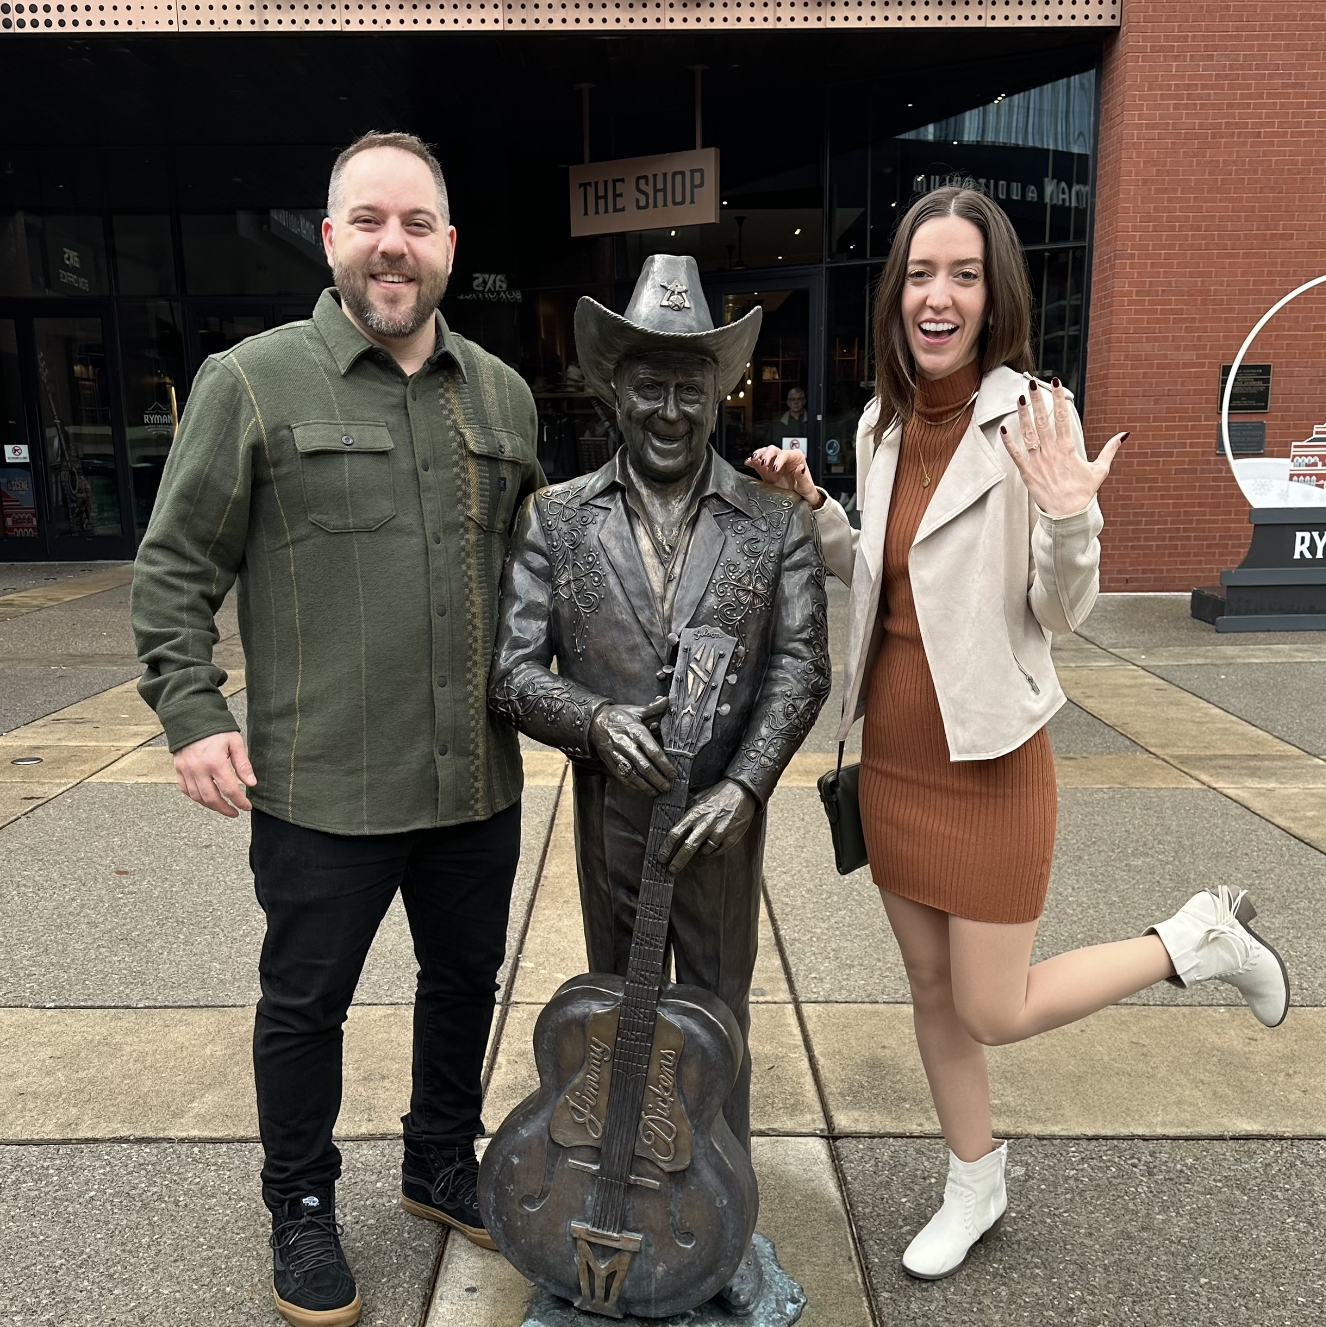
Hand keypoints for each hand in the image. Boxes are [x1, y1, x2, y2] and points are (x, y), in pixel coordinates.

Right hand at [173, 731, 256, 817]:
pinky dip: (196, 797)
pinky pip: (186, 790)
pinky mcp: (178, 770)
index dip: (239, 801)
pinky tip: (206, 798)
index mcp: (215, 762)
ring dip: (211, 806)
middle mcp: (198, 769)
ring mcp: (186, 770)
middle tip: (235, 813)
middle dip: (225, 809)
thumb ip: (243, 764)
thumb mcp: (235, 742)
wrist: (191, 718)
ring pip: (197, 797)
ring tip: (222, 807)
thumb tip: (251, 783)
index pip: (229, 789)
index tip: (247, 807)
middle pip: (211, 798)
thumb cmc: (216, 729)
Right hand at [590, 696, 677, 795]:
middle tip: (667, 786)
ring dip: (645, 785)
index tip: (673, 773)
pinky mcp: (610, 761)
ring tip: (656, 791)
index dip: (664, 764)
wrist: (594, 721)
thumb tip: (666, 701)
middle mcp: (626, 744)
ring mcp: (617, 754)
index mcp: (635, 731)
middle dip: (657, 778)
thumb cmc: (618, 716)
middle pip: (644, 766)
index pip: (653, 751)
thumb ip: (653, 709)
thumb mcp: (636, 710)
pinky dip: (632, 785)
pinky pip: (621, 776)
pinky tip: (641, 789)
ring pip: (632, 774)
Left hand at [660, 779, 756, 874]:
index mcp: (695, 813)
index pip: (676, 833)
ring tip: (694, 854)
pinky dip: (709, 853)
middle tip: (672, 869)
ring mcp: (719, 832)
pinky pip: (717, 852)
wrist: (742, 792)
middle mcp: (706, 824)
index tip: (662, 857)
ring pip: (703, 852)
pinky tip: (706, 851)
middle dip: (678, 861)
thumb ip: (687, 812)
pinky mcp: (731, 838)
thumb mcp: (698, 798)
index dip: (666, 848)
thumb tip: (674, 823)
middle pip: (688, 847)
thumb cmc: (718, 795)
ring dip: (696, 855)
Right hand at [745, 446, 823, 509]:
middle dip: (767, 455)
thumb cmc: (806, 491)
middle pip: (773, 450)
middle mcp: (785, 459)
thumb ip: (802, 477)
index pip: (785, 454)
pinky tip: (748, 462)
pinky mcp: (767, 472)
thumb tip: (800, 468)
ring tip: (754, 459)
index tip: (775, 469)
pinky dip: (752, 462)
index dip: (778, 459)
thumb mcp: (806, 486)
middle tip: (764, 463)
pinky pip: (758, 463)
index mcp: (796, 458)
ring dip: (758, 455)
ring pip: (765, 453)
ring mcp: (774, 464)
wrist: (801, 499)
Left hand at [1000, 378, 1125, 517]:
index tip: (1056, 382)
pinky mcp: (1027, 472)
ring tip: (1020, 398)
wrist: (1068, 515)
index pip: (1063, 417)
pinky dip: (1008, 442)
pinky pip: (1015, 455)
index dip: (1059, 398)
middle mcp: (1052, 452)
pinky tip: (1004, 428)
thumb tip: (1124, 435)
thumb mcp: (1100, 470)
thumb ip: (1109, 450)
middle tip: (1032, 383)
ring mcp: (1038, 461)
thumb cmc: (1084, 492)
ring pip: (1028, 433)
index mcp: (1069, 448)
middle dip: (1038, 400)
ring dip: (1023, 415)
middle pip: (1043, 420)